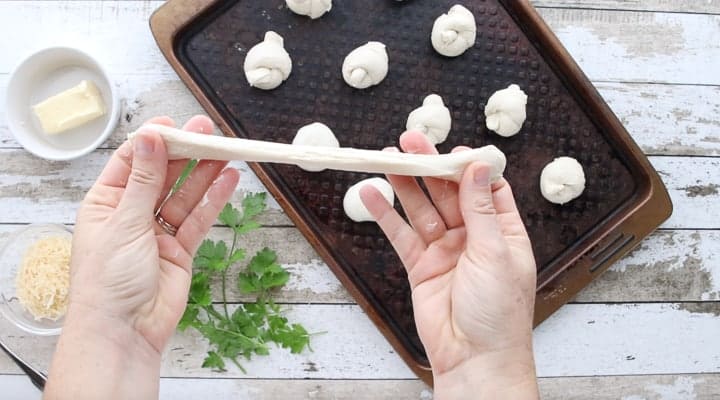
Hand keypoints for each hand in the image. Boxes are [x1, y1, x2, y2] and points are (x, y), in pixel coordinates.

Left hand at [46, 116, 238, 399]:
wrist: (124, 332)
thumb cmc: (108, 281)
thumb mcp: (123, 222)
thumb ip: (144, 180)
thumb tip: (150, 139)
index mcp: (105, 203)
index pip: (131, 162)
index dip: (153, 142)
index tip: (175, 125)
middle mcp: (131, 214)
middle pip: (162, 175)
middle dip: (184, 153)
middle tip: (206, 131)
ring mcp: (158, 232)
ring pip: (184, 195)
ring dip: (204, 173)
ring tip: (225, 150)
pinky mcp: (181, 249)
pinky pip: (198, 219)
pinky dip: (213, 200)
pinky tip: (228, 179)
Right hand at [361, 132, 538, 398]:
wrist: (473, 358)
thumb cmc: (498, 313)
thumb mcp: (495, 253)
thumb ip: (481, 209)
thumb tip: (478, 169)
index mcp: (502, 232)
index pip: (486, 188)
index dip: (468, 167)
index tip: (452, 149)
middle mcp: (473, 238)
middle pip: (448, 192)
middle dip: (430, 167)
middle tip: (411, 141)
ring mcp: (444, 251)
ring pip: (422, 208)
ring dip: (405, 184)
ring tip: (387, 157)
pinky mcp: (420, 266)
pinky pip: (401, 234)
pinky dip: (385, 215)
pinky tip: (372, 193)